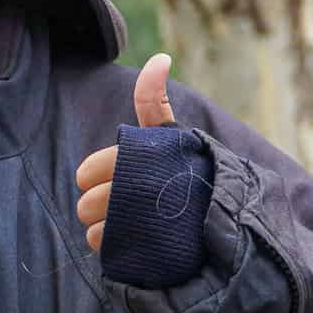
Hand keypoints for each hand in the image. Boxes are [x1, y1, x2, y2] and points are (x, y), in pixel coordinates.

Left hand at [76, 53, 174, 251]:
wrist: (225, 224)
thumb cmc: (190, 173)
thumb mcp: (172, 135)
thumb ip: (155, 101)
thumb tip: (159, 56)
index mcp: (145, 158)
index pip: (89, 171)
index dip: (97, 176)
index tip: (121, 178)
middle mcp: (143, 191)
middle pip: (87, 204)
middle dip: (100, 206)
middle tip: (128, 206)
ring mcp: (146, 226)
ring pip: (94, 231)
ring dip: (107, 231)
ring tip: (135, 226)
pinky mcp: (148, 256)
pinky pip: (107, 254)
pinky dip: (115, 251)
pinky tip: (135, 245)